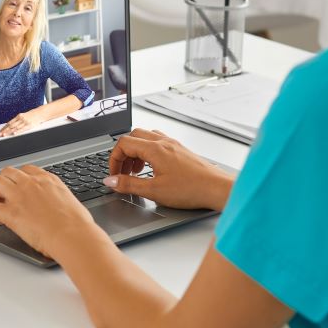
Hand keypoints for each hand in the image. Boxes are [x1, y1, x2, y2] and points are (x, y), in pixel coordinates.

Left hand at [0, 109, 42, 136]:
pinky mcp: (29, 125)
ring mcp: (25, 122)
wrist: (40, 113)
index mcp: (18, 116)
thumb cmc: (31, 116)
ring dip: (9, 132)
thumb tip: (10, 126)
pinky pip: (22, 129)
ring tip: (4, 135)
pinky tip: (14, 134)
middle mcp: (21, 119)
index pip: (9, 123)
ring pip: (15, 128)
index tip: (0, 131)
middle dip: (4, 131)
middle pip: (11, 126)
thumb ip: (17, 121)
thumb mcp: (23, 116)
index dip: (4, 127)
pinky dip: (18, 131)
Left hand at [0, 165, 100, 259]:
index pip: (28, 170)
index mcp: (48, 181)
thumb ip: (59, 199)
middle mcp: (32, 184)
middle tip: (6, 196)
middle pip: (9, 172)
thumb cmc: (78, 225)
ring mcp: (20, 197)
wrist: (73, 236)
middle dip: (5, 182)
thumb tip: (59, 207)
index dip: (21, 179)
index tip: (21, 189)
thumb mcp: (71, 202)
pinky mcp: (11, 213)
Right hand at [105, 129, 233, 210]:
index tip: (114, 174)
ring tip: (136, 172)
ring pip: (146, 138)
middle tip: (122, 172)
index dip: (113, 159)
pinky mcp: (180, 150)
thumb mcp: (154, 190)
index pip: (123, 143)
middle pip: (133, 137)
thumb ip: (129, 184)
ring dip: (135, 152)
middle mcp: (163, 142)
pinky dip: (148, 152)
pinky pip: (158, 143)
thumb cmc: (190, 189)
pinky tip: (151, 168)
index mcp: (155, 149)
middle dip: (123, 154)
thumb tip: (111, 181)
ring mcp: (173, 144)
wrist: (216, 188)